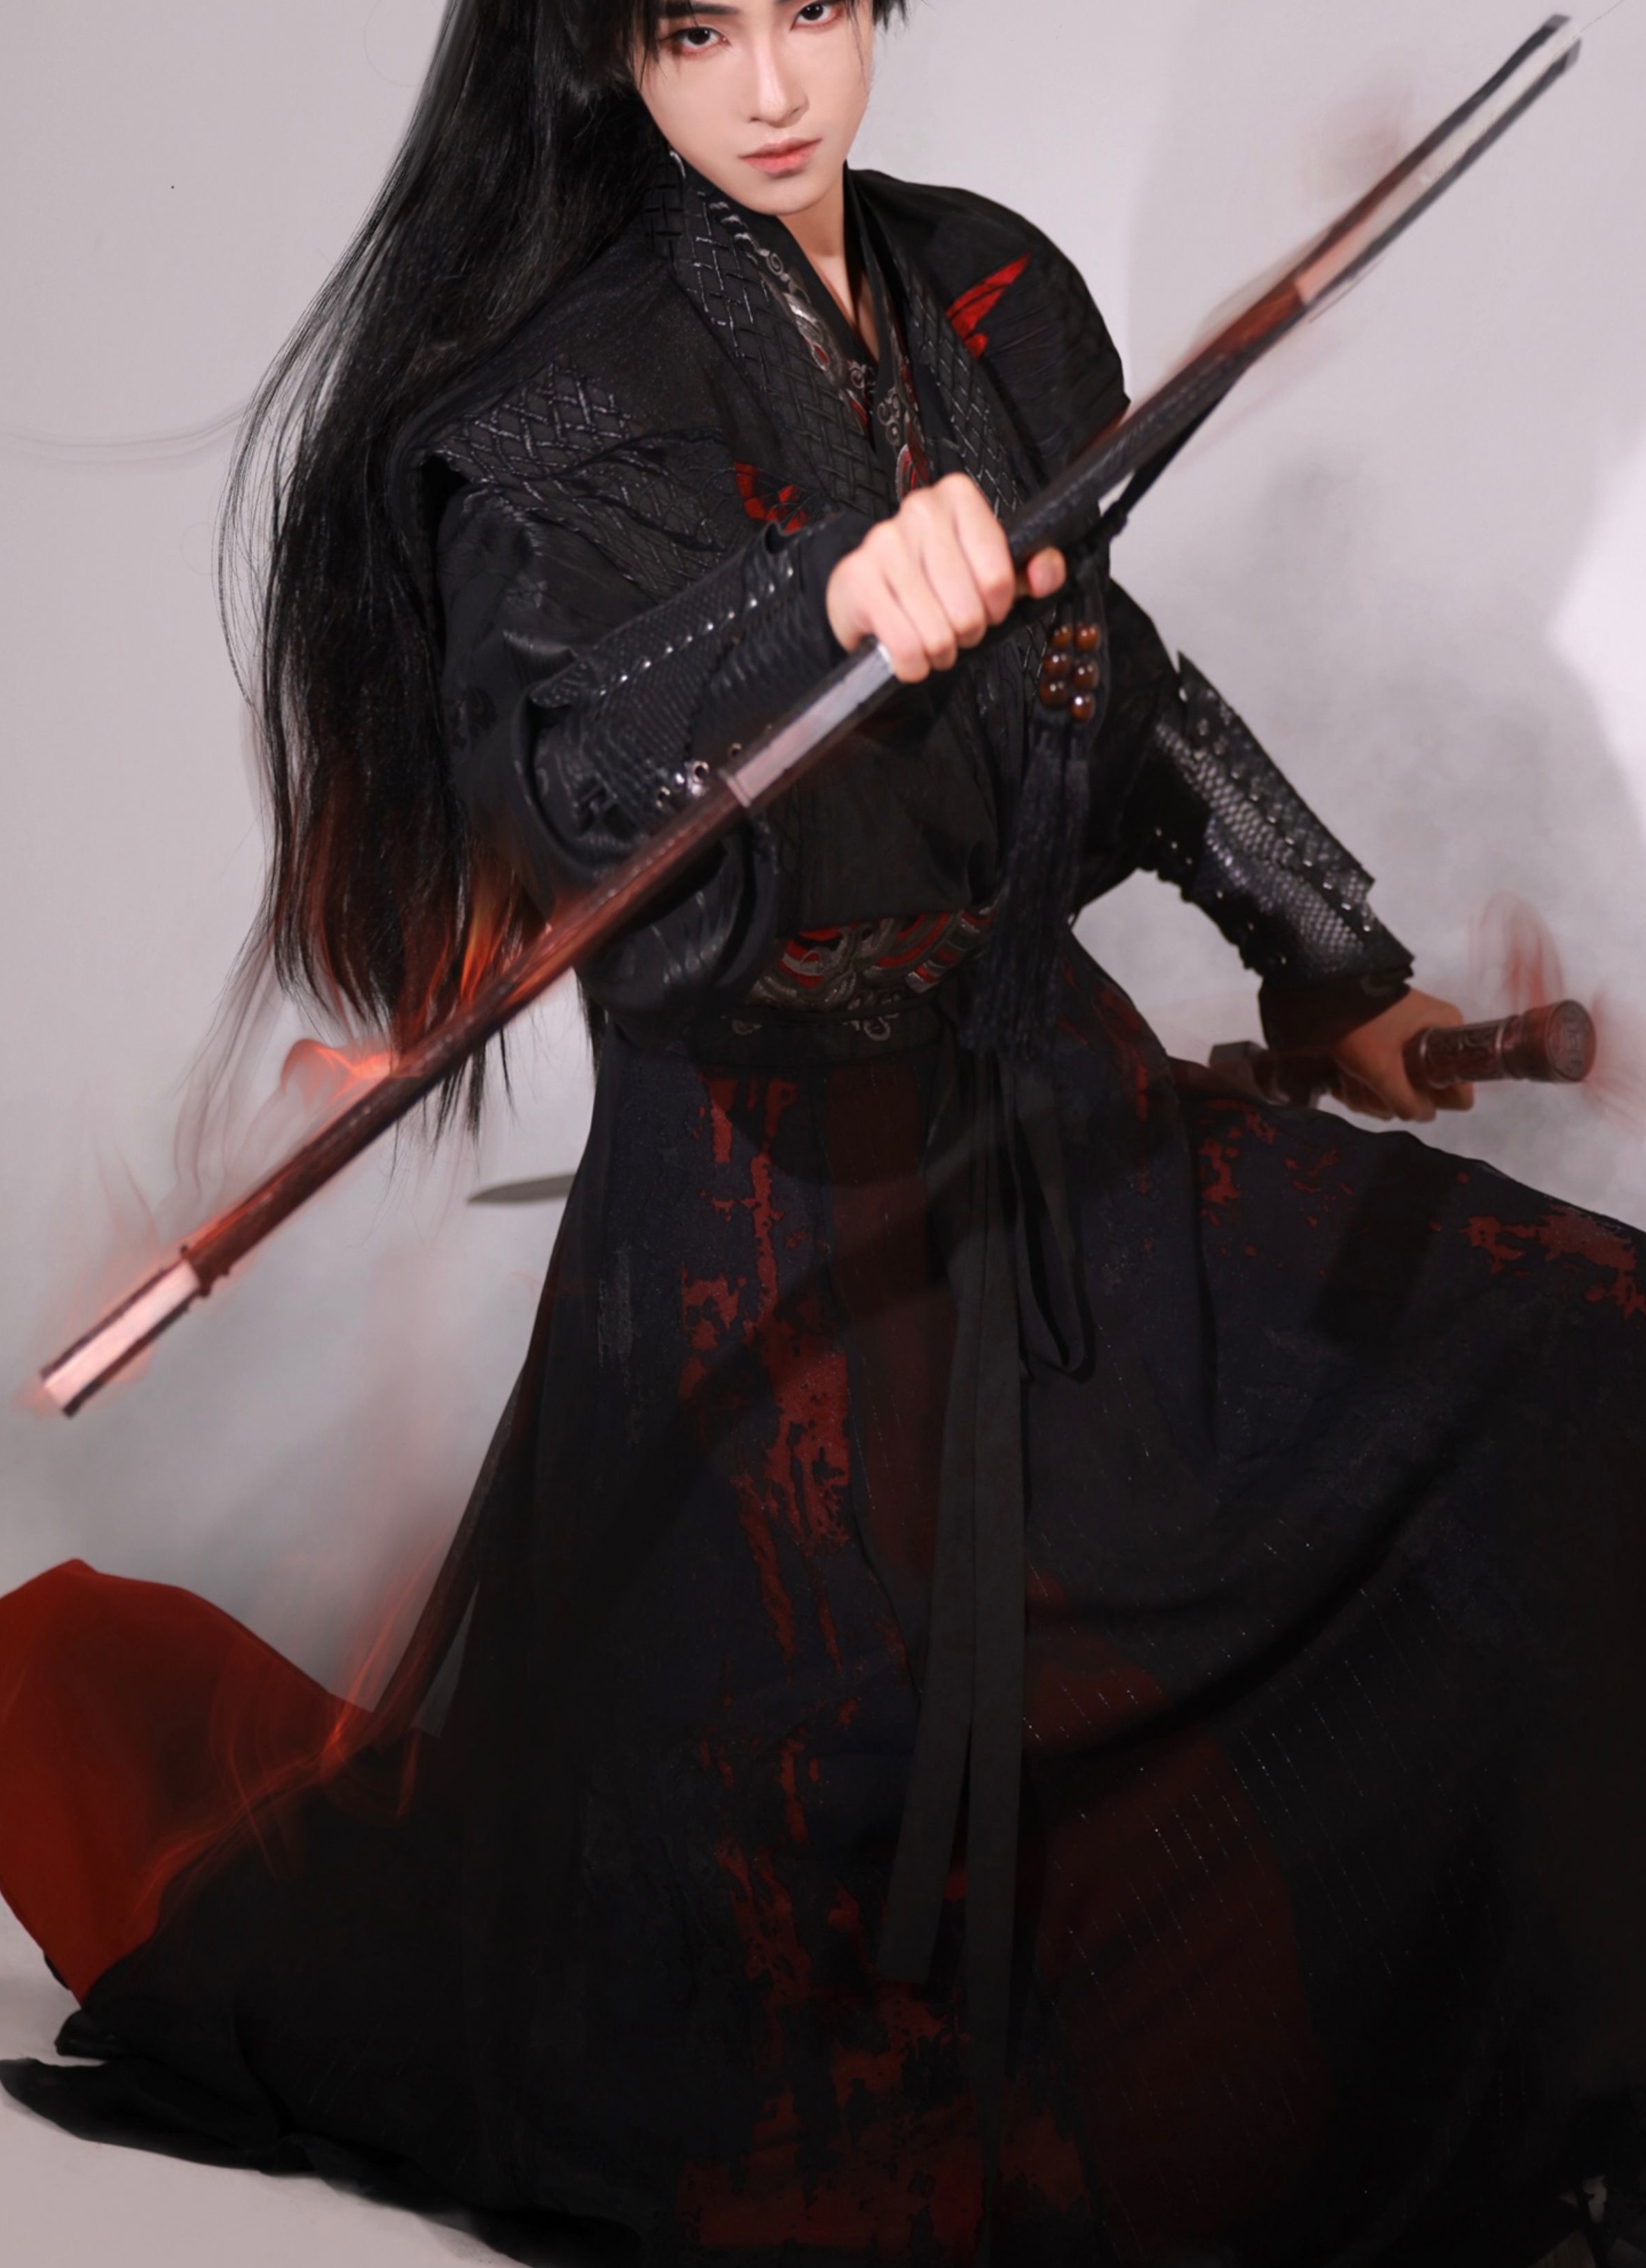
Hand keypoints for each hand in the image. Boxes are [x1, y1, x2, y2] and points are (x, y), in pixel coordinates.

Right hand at [826, 472, 1065, 682]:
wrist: (866, 597)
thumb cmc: (931, 585)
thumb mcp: (988, 575)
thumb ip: (1029, 572)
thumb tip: (1045, 570)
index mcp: (957, 498)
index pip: (998, 575)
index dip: (996, 606)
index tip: (984, 606)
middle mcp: (920, 509)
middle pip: (968, 609)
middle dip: (966, 632)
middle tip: (952, 626)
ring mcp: (884, 542)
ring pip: (937, 632)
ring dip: (938, 651)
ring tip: (929, 638)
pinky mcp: (858, 577)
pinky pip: (905, 646)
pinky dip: (911, 663)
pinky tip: (906, 649)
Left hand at [1329, 989, 1474, 1122]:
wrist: (1322, 991)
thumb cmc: (1360, 1026)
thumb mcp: (1382, 1069)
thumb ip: (1406, 1101)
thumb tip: (1426, 1116)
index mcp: (1448, 1030)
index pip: (1463, 1082)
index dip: (1438, 1099)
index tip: (1409, 1095)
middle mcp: (1436, 1033)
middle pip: (1426, 1090)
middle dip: (1391, 1100)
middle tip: (1368, 1091)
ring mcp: (1412, 1038)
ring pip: (1401, 1087)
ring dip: (1370, 1096)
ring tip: (1347, 1085)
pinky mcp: (1388, 1043)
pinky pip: (1385, 1075)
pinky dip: (1362, 1085)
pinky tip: (1340, 1084)